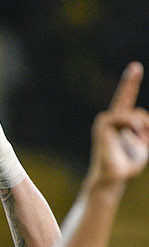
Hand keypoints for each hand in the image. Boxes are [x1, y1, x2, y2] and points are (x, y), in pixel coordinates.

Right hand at [90, 63, 148, 186]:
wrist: (114, 178)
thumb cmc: (128, 164)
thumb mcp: (145, 144)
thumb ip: (147, 130)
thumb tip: (146, 123)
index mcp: (121, 121)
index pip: (127, 99)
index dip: (131, 83)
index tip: (135, 67)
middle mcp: (111, 118)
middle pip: (125, 98)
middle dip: (131, 84)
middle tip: (136, 68)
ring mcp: (106, 121)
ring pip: (135, 114)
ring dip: (143, 127)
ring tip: (142, 139)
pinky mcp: (102, 125)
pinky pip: (124, 117)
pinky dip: (134, 123)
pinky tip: (138, 129)